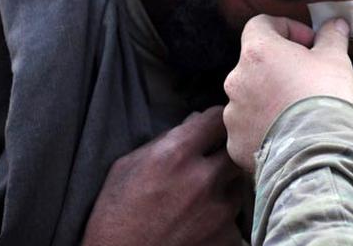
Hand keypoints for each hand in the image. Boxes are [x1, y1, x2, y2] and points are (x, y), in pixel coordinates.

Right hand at [82, 107, 243, 245]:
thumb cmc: (113, 217)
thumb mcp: (126, 168)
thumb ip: (164, 140)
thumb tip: (195, 120)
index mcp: (176, 155)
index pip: (217, 119)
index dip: (215, 122)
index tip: (212, 128)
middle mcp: (204, 179)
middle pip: (236, 150)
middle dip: (224, 154)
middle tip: (210, 163)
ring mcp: (220, 210)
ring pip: (238, 184)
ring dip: (224, 187)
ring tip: (199, 198)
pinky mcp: (227, 237)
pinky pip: (235, 217)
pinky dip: (221, 218)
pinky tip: (199, 223)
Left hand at [223, 15, 352, 171]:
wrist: (318, 154)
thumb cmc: (326, 98)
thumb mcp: (336, 60)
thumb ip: (332, 38)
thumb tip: (336, 24)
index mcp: (258, 52)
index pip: (261, 25)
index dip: (286, 29)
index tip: (308, 44)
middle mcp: (237, 80)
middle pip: (255, 63)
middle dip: (280, 68)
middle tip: (308, 79)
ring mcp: (234, 114)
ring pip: (251, 97)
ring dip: (271, 98)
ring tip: (300, 112)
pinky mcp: (237, 143)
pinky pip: (249, 128)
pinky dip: (266, 127)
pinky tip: (290, 134)